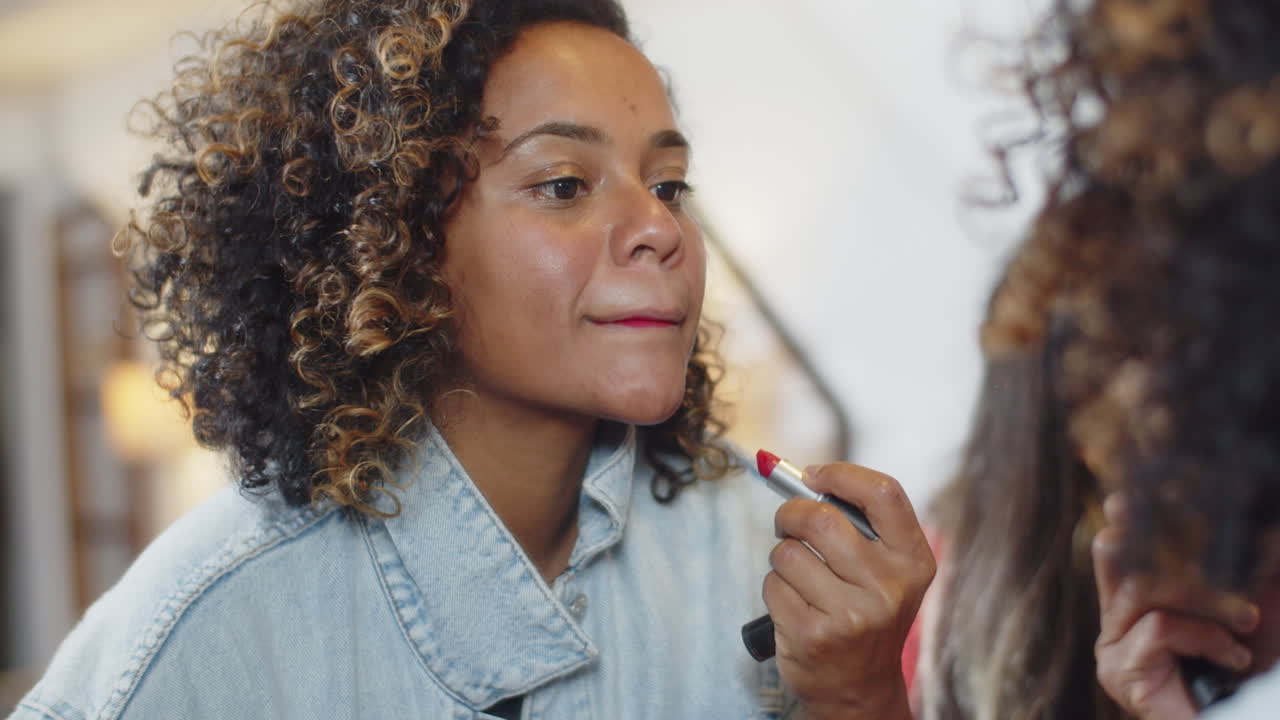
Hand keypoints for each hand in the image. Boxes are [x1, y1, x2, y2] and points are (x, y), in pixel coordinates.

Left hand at [763, 463, 934, 719]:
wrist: (860, 687)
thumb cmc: (866, 612)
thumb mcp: (886, 571)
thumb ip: (861, 524)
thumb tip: (806, 476)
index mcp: (912, 561)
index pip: (883, 493)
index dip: (842, 475)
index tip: (815, 475)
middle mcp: (887, 588)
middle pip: (821, 519)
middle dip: (791, 514)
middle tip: (787, 522)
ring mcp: (850, 615)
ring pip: (788, 553)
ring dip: (782, 557)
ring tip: (801, 577)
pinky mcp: (812, 635)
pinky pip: (772, 585)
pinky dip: (775, 588)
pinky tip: (795, 605)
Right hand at [1093, 494, 1258, 719]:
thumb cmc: (1255, 674)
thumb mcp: (1250, 605)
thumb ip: (1242, 566)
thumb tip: (1260, 524)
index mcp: (1137, 602)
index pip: (1119, 544)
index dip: (1128, 514)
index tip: (1142, 489)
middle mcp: (1115, 621)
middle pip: (1112, 552)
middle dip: (1159, 537)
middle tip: (1205, 528)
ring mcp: (1112, 648)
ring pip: (1143, 589)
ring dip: (1205, 598)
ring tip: (1245, 620)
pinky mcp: (1119, 672)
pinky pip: (1157, 627)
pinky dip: (1205, 636)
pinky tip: (1234, 659)